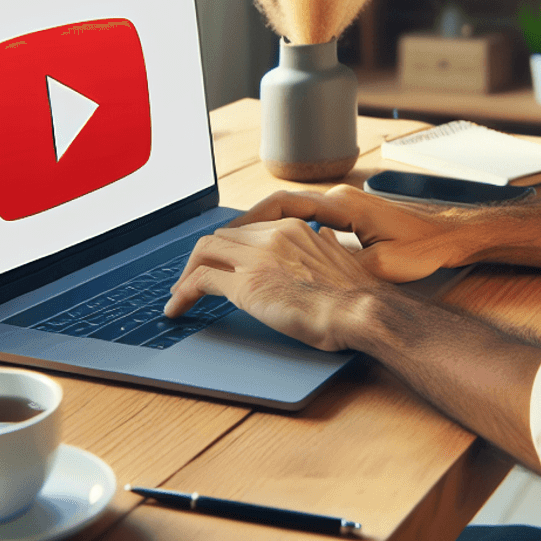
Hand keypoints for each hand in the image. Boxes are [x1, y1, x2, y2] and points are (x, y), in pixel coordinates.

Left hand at [163, 218, 384, 350]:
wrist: (361, 311)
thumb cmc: (358, 298)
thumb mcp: (344, 261)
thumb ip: (328, 247)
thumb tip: (327, 241)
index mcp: (296, 229)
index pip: (248, 229)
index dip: (230, 248)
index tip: (223, 264)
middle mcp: (273, 235)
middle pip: (222, 236)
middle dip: (204, 258)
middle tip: (194, 280)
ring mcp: (257, 257)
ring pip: (206, 251)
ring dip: (188, 273)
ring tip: (180, 295)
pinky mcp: (244, 283)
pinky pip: (200, 280)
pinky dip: (183, 293)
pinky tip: (178, 309)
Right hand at [223, 185, 470, 282]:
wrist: (454, 236)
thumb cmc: (424, 248)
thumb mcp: (382, 264)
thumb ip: (345, 265)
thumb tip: (310, 276)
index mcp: (342, 204)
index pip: (283, 204)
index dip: (250, 221)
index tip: (226, 238)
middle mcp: (339, 198)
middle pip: (280, 206)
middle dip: (248, 226)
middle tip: (217, 247)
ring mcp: (345, 205)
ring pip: (291, 214)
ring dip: (264, 230)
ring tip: (236, 253)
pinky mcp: (351, 217)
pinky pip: (306, 221)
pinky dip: (284, 234)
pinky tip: (274, 254)